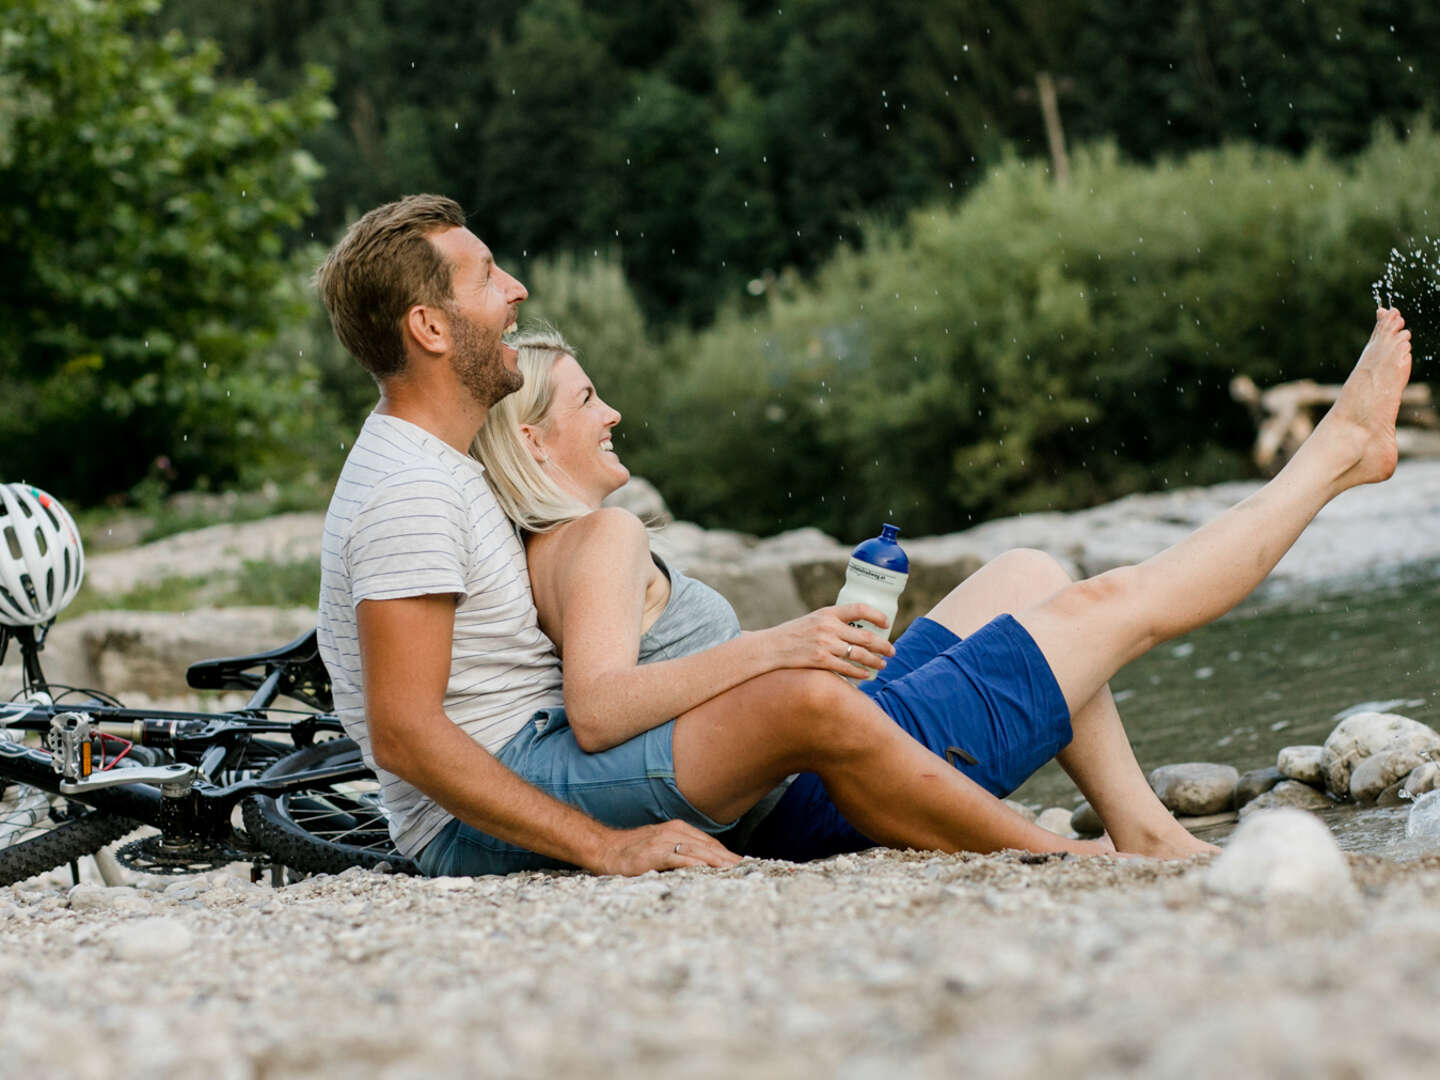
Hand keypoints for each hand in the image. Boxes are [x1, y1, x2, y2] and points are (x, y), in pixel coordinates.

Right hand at [589, 820, 741, 875]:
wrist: (604, 848)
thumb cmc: (632, 852)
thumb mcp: (660, 847)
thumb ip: (679, 852)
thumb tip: (701, 865)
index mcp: (678, 830)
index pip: (708, 843)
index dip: (726, 854)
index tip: (742, 864)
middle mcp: (673, 832)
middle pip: (707, 846)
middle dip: (727, 858)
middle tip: (746, 869)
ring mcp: (663, 841)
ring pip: (697, 850)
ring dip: (717, 860)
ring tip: (733, 870)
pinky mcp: (653, 853)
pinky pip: (678, 857)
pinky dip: (694, 862)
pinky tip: (706, 868)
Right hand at [757, 605, 896, 675]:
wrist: (771, 647)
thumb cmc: (794, 634)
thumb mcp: (814, 620)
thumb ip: (833, 623)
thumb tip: (858, 631)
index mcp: (828, 612)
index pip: (859, 608)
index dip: (877, 615)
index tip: (886, 623)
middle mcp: (828, 627)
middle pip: (865, 636)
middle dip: (883, 645)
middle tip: (891, 651)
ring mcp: (824, 644)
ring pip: (859, 654)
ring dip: (874, 661)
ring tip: (882, 665)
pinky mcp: (820, 661)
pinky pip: (846, 668)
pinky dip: (860, 672)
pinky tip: (866, 675)